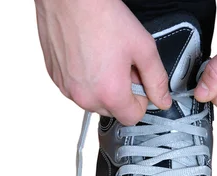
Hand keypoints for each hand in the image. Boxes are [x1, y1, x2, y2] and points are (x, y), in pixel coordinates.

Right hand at [35, 0, 171, 124]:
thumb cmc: (103, 17)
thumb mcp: (144, 48)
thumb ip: (157, 80)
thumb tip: (163, 101)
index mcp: (109, 94)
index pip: (132, 118)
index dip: (141, 100)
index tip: (140, 82)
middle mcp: (84, 96)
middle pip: (112, 110)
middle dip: (121, 93)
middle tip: (123, 65)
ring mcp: (65, 87)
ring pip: (93, 100)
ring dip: (102, 86)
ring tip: (105, 57)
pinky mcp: (53, 76)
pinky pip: (76, 87)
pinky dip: (85, 77)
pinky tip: (89, 54)